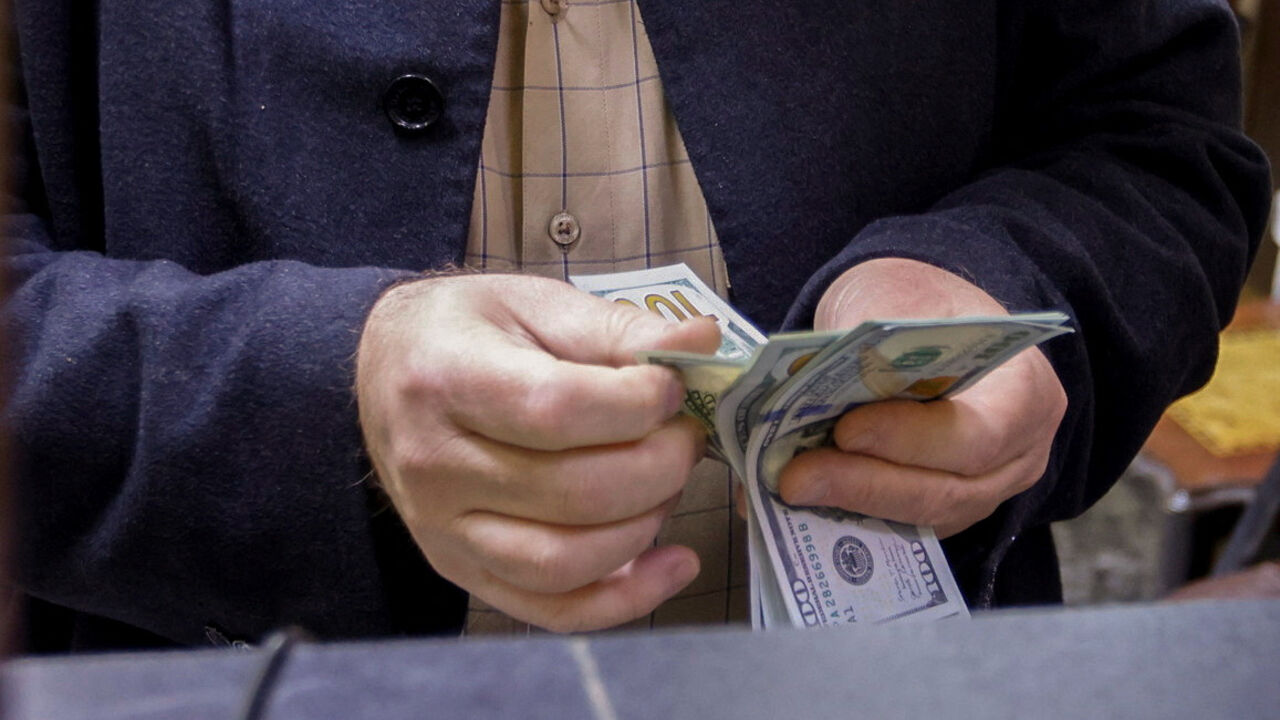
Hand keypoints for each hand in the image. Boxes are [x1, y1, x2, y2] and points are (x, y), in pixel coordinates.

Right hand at [356, 274, 720, 631]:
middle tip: (684, 433)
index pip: (556, 410)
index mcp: (446, 379)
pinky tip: (673, 562)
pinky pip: (553, 610)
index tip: (672, 385)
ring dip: (647, 525)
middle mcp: (436, 465)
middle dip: (660, 465)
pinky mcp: (462, 570)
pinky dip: (628, 599)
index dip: (636, 404)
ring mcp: (443, 530)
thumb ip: (619, 328)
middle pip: (574, 493)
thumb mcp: (536, 304)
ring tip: (668, 481)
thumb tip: (700, 344)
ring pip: (566, 562)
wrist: (385, 372)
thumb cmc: (468, 332)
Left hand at [777, 258, 1065, 537]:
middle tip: (793, 477)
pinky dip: (844, 513)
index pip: (976, 436)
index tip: (845, 430)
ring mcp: (985, 491)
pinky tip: (790, 502)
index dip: (910, 441)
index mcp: (1023, 391)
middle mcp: (1017, 456)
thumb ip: (866, 345)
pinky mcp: (942, 511)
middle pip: (945, 492)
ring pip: (919, 519)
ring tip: (783, 488)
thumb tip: (807, 391)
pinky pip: (898, 526)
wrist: (923, 317)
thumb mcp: (894, 297)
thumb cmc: (917, 301)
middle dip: (863, 485)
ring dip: (846, 506)